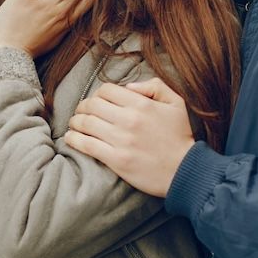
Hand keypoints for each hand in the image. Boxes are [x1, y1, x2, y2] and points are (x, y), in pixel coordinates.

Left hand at [64, 78, 193, 197]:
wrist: (186, 171)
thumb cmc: (181, 137)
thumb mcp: (176, 103)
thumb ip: (155, 87)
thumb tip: (129, 87)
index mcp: (142, 104)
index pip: (107, 90)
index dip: (98, 94)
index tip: (97, 101)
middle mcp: (129, 120)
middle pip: (92, 105)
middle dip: (83, 107)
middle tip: (81, 112)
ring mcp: (122, 140)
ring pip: (86, 124)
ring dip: (75, 122)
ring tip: (74, 124)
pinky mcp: (117, 160)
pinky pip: (87, 145)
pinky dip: (74, 139)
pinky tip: (71, 138)